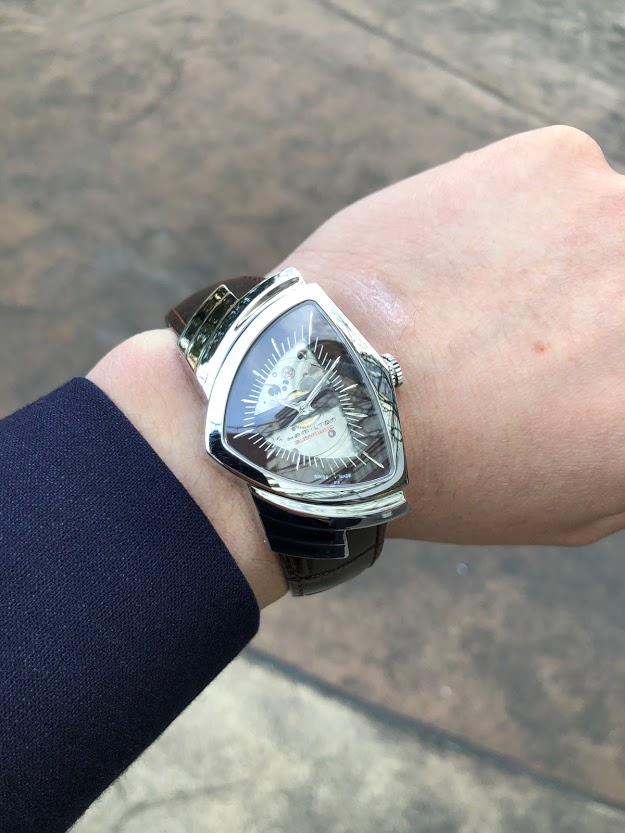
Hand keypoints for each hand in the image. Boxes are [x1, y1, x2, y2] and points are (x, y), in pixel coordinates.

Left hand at [88, 125, 624, 608]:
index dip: (609, 364)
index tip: (588, 365)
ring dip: (567, 262)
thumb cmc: (439, 466)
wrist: (325, 394)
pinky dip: (526, 216)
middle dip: (599, 312)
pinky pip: (565, 184)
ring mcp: (612, 221)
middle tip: (541, 335)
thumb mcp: (574, 503)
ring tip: (485, 301)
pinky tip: (459, 261)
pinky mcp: (557, 162)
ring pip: (610, 231)